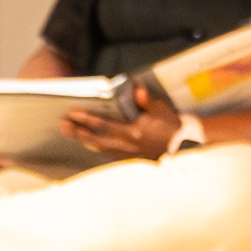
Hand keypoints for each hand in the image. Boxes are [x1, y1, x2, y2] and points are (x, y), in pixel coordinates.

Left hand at [57, 94, 179, 160]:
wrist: (187, 144)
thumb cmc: (174, 124)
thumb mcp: (163, 110)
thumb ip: (148, 101)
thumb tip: (138, 90)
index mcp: (135, 132)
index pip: (105, 125)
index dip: (88, 120)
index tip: (73, 114)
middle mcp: (129, 146)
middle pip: (98, 140)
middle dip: (79, 133)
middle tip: (64, 126)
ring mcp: (130, 155)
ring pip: (102, 149)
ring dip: (86, 141)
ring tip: (74, 134)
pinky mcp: (133, 160)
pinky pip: (111, 156)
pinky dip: (99, 150)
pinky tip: (91, 146)